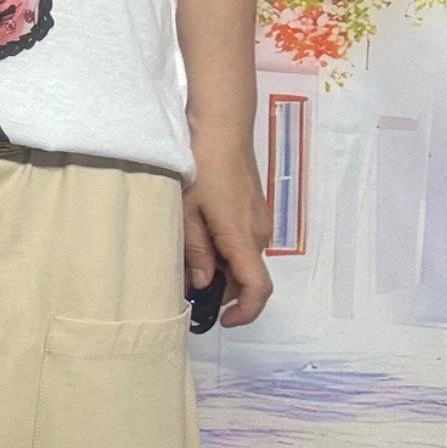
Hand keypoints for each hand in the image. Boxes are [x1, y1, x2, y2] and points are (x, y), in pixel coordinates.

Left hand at [182, 130, 272, 329]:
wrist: (223, 126)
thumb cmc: (200, 166)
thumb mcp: (186, 211)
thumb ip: (195, 251)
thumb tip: (202, 283)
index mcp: (242, 237)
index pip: (258, 289)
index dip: (245, 313)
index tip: (222, 320)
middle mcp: (259, 233)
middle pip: (246, 277)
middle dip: (220, 289)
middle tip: (186, 283)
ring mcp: (260, 220)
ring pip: (243, 259)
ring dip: (220, 267)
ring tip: (188, 252)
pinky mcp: (256, 210)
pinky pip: (243, 241)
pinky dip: (225, 249)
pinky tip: (200, 234)